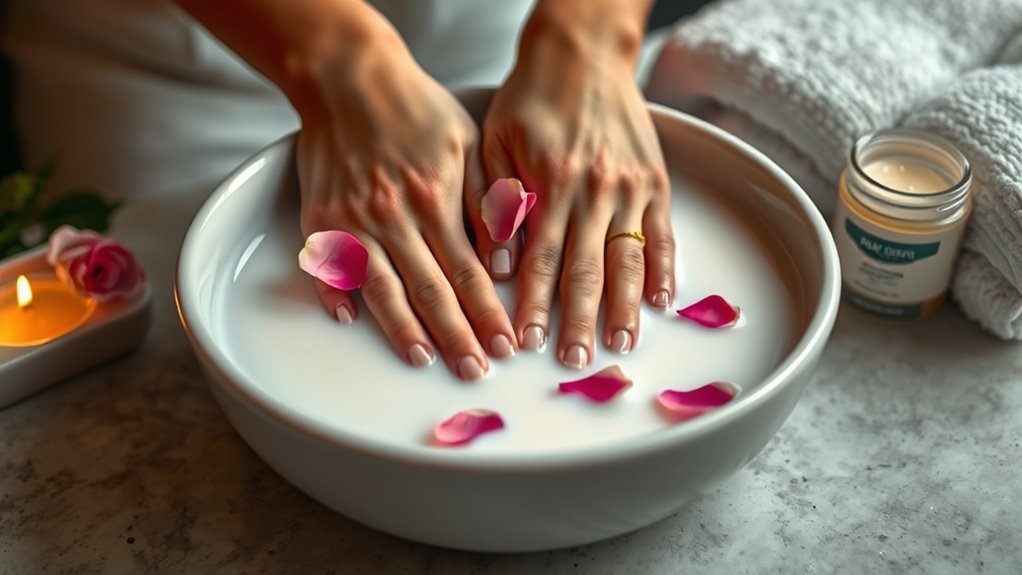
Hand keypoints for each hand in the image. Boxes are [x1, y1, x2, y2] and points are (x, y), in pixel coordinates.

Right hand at [295, 19, 515, 379]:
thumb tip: (503, 257)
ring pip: (382, 288)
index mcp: (436, 200)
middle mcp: (394, 216)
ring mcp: (352, 219)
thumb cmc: (414, 107)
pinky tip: (349, 321)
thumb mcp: (468, 142)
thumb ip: (486, 201)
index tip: (504, 346)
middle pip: (430, 291)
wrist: (347, 77)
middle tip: (474, 370)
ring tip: (424, 359)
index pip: (468, 273)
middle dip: (457, 336)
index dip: (487, 315)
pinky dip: (336, 294)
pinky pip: (328, 265)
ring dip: (404, 330)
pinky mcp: (320, 217)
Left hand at [470, 1, 674, 368]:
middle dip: (579, 321)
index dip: (531, 306)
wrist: (581, 53)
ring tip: (621, 344)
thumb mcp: (495, 141)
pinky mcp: (655, 179)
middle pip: (585, 271)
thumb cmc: (531, 98)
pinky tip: (662, 301)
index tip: (525, 342)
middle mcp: (593, 190)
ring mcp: (629, 187)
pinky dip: (665, 269)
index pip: (538, 261)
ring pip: (628, 259)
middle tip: (574, 359)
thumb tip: (499, 264)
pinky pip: (663, 233)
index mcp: (549, 184)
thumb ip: (497, 203)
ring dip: (625, 307)